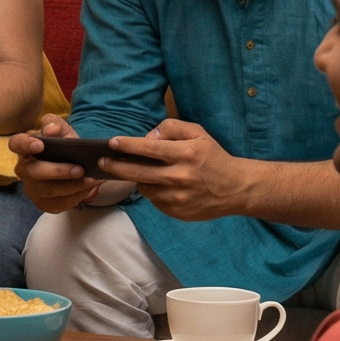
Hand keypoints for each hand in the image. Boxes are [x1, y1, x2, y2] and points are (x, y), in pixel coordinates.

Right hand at [10, 113, 99, 213]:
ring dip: (72, 186)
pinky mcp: (43, 203)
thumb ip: (56, 124)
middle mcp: (24, 169)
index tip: (40, 145)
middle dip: (58, 171)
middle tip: (80, 169)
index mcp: (25, 148)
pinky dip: (75, 197)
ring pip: (48, 191)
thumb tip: (50, 130)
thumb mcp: (63, 131)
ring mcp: (31, 188)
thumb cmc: (64, 145)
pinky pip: (58, 204)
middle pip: (34, 172)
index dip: (25, 145)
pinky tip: (87, 188)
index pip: (16, 144)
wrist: (75, 164)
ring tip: (91, 180)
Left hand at [99, 120, 253, 221]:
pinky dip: (153, 192)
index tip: (111, 143)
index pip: (148, 149)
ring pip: (144, 188)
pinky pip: (155, 201)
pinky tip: (159, 185)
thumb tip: (147, 138)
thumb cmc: (213, 157)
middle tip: (103, 161)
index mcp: (185, 154)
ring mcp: (178, 198)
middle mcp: (180, 177)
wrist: (236, 188)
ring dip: (138, 179)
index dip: (127, 146)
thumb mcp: (198, 133)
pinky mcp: (177, 212)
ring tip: (138, 172)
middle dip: (116, 166)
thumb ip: (171, 128)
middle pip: (138, 173)